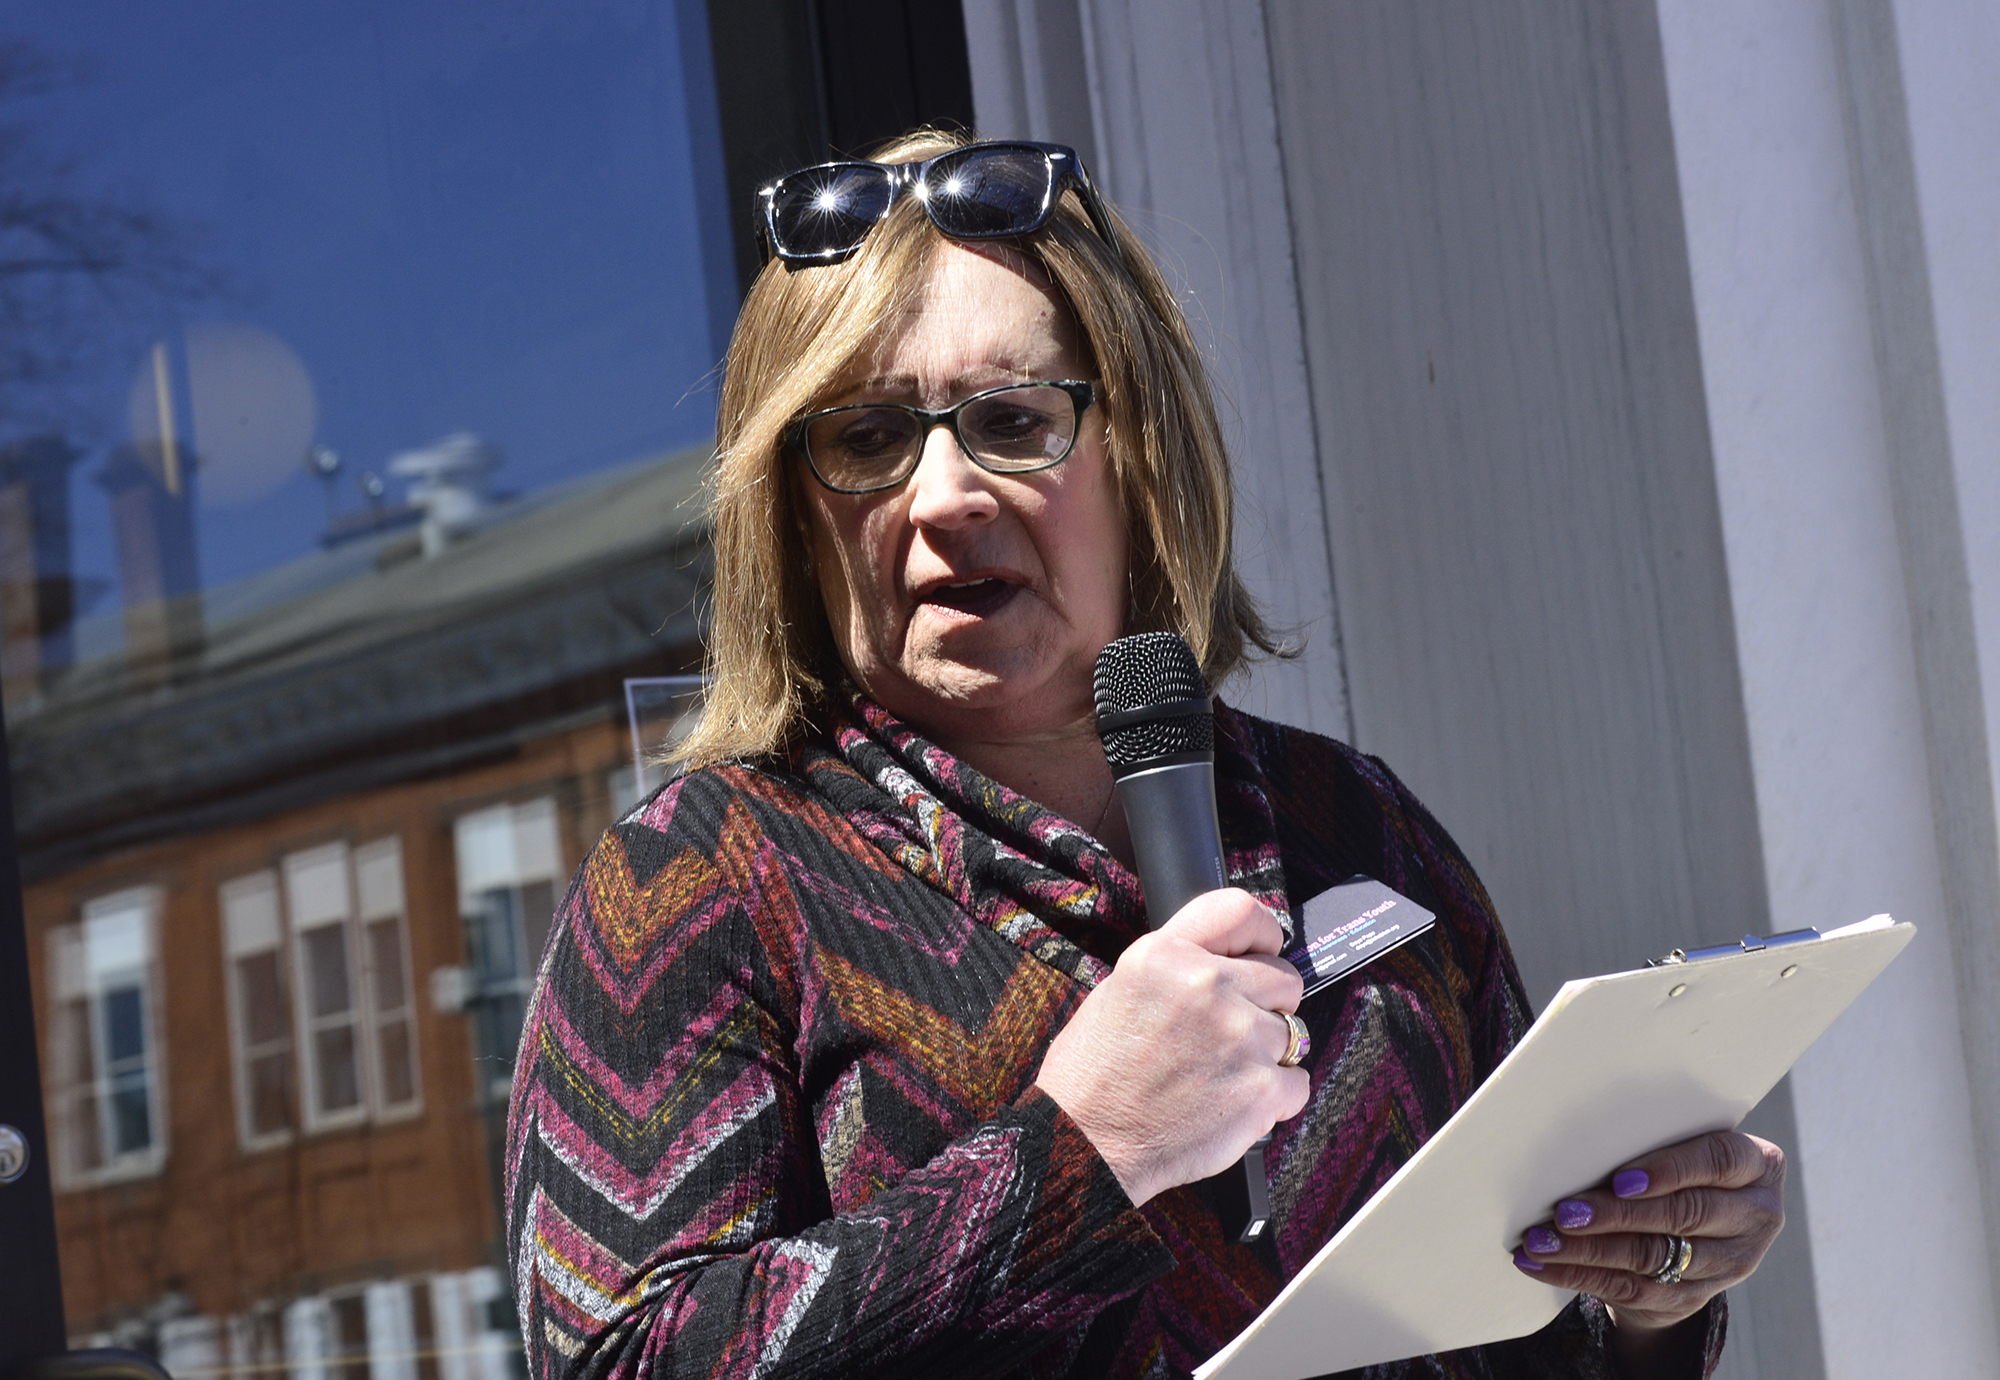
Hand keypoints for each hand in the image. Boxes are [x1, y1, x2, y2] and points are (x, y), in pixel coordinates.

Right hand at [1032, 888, 1309, 1205]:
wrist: (1086, 1141)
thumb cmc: (1093, 1073)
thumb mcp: (1121, 986)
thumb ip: (1180, 963)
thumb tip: (1232, 958)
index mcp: (1167, 955)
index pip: (1243, 912)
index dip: (1262, 935)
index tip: (1262, 952)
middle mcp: (1207, 986)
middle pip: (1283, 977)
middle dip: (1266, 1003)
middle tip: (1229, 1032)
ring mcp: (1240, 1037)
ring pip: (1292, 1032)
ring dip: (1266, 1053)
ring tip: (1219, 1074)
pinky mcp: (1261, 1089)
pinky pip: (1297, 1080)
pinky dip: (1274, 1096)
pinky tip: (1232, 1101)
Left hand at [1513, 1130, 1784, 1337]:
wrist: (1693, 1225)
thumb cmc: (1673, 1165)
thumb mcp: (1680, 1144)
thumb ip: (1651, 1140)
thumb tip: (1580, 1140)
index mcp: (1759, 1166)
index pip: (1720, 1161)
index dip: (1671, 1170)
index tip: (1621, 1179)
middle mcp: (1755, 1217)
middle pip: (1684, 1215)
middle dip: (1618, 1215)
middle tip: (1566, 1212)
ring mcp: (1731, 1264)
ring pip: (1655, 1257)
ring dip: (1589, 1250)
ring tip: (1541, 1240)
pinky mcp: (1695, 1298)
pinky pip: (1633, 1290)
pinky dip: (1581, 1276)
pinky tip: (1543, 1266)